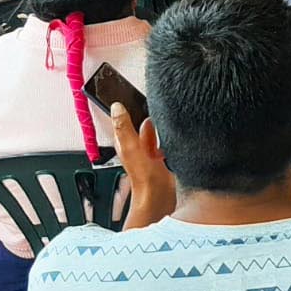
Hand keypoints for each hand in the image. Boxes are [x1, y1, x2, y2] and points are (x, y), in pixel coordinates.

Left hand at [110, 101, 174, 228]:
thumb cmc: (144, 177)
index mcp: (125, 142)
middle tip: (153, 105)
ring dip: (159, 126)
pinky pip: (165, 141)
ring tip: (165, 119)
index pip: (124, 119)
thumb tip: (116, 106)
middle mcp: (137, 146)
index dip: (127, 107)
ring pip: (153, 131)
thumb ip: (124, 127)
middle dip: (146, 115)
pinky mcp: (162, 157)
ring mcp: (150, 152)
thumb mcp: (131, 147)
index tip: (131, 93)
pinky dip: (168, 137)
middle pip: (140, 124)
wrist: (161, 197)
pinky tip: (174, 136)